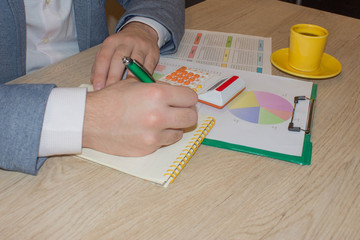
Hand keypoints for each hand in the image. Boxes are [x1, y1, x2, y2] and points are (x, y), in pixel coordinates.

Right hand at [82, 79, 197, 156]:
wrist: (89, 121)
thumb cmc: (109, 100)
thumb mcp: (135, 84)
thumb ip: (159, 88)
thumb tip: (175, 94)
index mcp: (157, 94)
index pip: (191, 97)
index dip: (188, 97)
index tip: (184, 99)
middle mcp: (159, 115)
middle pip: (191, 117)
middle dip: (187, 112)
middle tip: (178, 111)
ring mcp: (154, 135)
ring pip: (180, 132)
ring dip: (174, 126)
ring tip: (160, 121)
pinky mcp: (148, 149)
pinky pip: (165, 142)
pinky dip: (161, 137)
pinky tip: (149, 130)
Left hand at [91, 22, 159, 89]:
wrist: (142, 32)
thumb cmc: (122, 45)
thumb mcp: (109, 50)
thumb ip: (100, 64)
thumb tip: (94, 82)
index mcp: (112, 41)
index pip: (104, 58)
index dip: (100, 74)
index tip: (98, 87)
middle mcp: (126, 42)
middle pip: (119, 60)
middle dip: (113, 77)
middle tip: (110, 91)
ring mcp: (141, 46)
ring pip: (135, 64)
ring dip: (129, 78)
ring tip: (125, 90)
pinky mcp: (153, 53)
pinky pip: (148, 67)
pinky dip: (143, 78)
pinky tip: (139, 86)